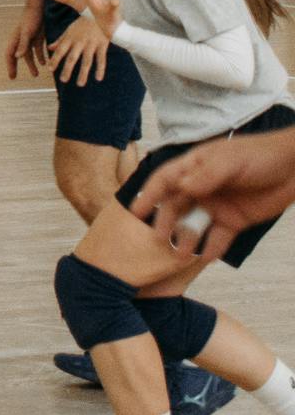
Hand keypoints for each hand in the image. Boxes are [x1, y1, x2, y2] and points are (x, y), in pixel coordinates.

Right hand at [7, 0, 47, 79]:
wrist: (38, 7)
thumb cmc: (31, 19)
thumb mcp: (27, 33)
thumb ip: (22, 45)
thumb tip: (16, 57)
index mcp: (15, 40)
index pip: (9, 55)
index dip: (10, 66)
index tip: (12, 77)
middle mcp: (20, 41)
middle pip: (15, 56)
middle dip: (15, 67)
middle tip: (14, 77)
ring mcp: (28, 39)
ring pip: (28, 55)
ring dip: (31, 64)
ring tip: (36, 75)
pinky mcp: (36, 37)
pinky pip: (37, 50)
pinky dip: (40, 57)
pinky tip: (45, 63)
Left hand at [46, 10, 111, 86]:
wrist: (100, 13)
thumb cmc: (83, 24)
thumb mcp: (70, 30)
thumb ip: (60, 40)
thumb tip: (49, 49)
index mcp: (70, 38)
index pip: (60, 50)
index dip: (55, 59)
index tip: (49, 69)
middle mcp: (80, 42)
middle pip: (72, 58)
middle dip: (67, 69)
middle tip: (63, 80)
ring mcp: (91, 44)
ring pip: (86, 61)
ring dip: (83, 73)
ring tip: (79, 84)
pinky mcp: (102, 45)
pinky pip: (101, 59)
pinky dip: (100, 69)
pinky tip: (98, 78)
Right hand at [130, 131, 294, 260]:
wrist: (294, 168)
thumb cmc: (258, 155)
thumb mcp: (229, 161)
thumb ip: (205, 175)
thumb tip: (180, 188)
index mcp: (194, 168)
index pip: (165, 181)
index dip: (149, 194)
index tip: (135, 211)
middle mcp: (201, 188)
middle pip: (176, 206)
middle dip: (165, 223)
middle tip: (158, 240)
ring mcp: (217, 205)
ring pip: (194, 224)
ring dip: (187, 239)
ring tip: (181, 255)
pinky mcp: (235, 220)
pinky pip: (219, 237)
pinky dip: (212, 248)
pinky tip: (206, 258)